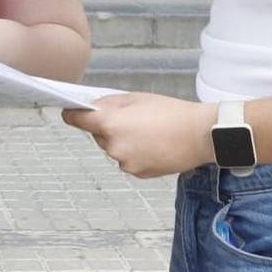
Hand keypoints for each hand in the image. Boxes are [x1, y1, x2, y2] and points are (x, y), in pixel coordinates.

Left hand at [63, 93, 213, 179]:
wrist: (199, 135)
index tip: (71, 112)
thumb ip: (109, 103)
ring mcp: (124, 162)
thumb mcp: (136, 98)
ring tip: (147, 132)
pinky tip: (153, 144)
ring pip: (113, 149)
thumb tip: (90, 107)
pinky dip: (134, 153)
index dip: (72, 114)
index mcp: (110, 123)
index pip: (75, 120)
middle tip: (131, 118)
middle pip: (98, 135)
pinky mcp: (136, 173)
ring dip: (122, 141)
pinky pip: (127, 160)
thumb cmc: (171, 112)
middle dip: (108, 127)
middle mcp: (113, 146)